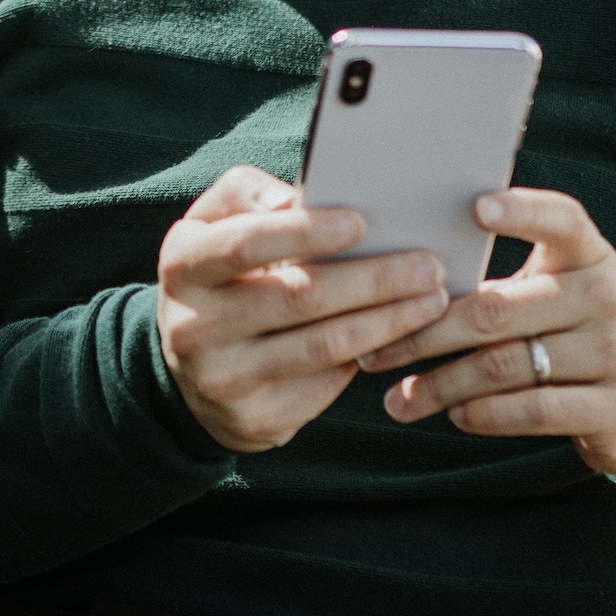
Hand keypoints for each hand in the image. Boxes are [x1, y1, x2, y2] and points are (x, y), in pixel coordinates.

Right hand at [157, 166, 449, 452]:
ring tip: (433, 299)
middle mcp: (194, 326)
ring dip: (388, 321)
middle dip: (373, 280)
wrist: (189, 373)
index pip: (246, 243)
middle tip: (428, 265)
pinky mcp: (254, 420)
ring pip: (323, 346)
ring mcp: (223, 379)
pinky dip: (368, 355)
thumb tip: (290, 199)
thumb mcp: (211, 226)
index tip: (362, 222)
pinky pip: (325, 384)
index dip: (306, 232)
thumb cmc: (219, 275)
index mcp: (182, 265)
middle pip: (298, 298)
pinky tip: (402, 335)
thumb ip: (245, 195)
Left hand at [365, 188, 615, 477]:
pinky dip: (485, 414)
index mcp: (588, 255)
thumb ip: (503, 282)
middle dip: (425, 334)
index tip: (475, 207)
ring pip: (505, 365)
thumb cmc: (577, 332)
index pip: (561, 219)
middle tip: (375, 352)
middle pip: (497, 311)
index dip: (521, 210)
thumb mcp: (558, 293)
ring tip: (399, 400)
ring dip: (442, 385)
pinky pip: (534, 409)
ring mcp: (615, 353)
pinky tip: (455, 415)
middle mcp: (606, 296)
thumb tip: (404, 285)